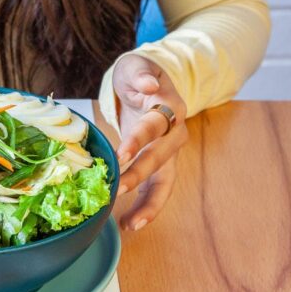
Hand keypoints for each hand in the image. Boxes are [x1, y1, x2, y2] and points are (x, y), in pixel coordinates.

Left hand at [112, 54, 187, 230]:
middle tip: (116, 190)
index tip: (120, 155)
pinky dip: (145, 207)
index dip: (138, 140)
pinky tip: (128, 223)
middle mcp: (175, 133)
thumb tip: (149, 85)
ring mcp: (169, 152)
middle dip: (138, 176)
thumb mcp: (136, 66)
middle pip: (159, 158)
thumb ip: (140, 74)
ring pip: (165, 182)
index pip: (154, 126)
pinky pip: (157, 189)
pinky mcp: (160, 164)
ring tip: (130, 225)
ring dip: (148, 204)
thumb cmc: (139, 75)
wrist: (150, 83)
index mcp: (170, 108)